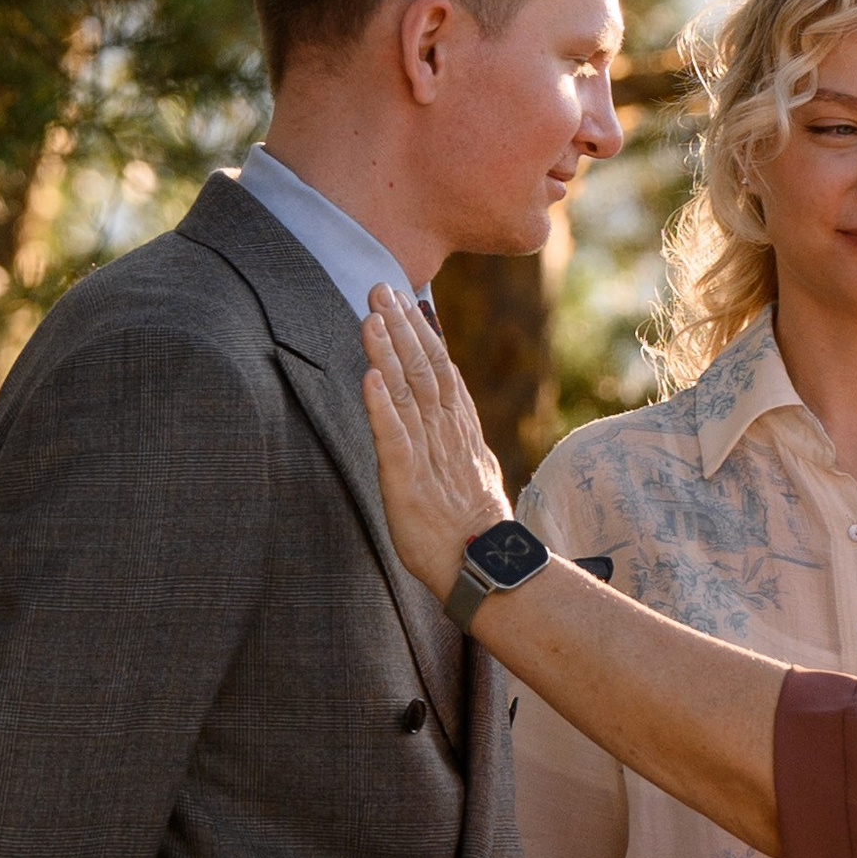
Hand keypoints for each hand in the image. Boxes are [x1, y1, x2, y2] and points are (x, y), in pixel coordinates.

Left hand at [360, 290, 509, 600]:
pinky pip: (393, 438)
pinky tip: (368, 377)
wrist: (488, 570)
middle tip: (381, 287)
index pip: (441, 371)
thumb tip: (460, 415)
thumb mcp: (474, 474)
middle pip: (424, 370)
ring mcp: (428, 456)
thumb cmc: (475, 531)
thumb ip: (463, 441)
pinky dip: (380, 406)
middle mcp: (445, 436)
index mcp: (460, 433)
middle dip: (402, 327)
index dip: (422, 333)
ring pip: (407, 394)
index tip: (405, 299)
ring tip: (371, 317)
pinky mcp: (408, 482)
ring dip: (388, 353)